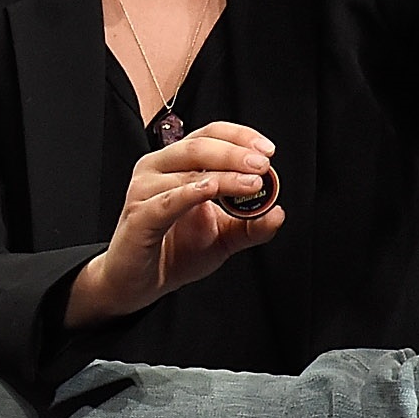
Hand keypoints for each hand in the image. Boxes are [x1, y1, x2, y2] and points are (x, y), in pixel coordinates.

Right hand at [65, 122, 283, 325]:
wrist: (139, 282)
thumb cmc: (174, 251)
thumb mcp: (223, 237)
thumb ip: (250, 225)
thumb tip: (279, 213)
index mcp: (177, 165)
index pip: (209, 135)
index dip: (239, 136)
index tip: (267, 150)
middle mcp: (157, 169)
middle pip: (198, 146)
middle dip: (235, 153)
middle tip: (262, 165)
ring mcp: (144, 191)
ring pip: (187, 172)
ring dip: (224, 176)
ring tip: (251, 184)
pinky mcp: (139, 216)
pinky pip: (166, 201)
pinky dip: (190, 193)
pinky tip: (210, 191)